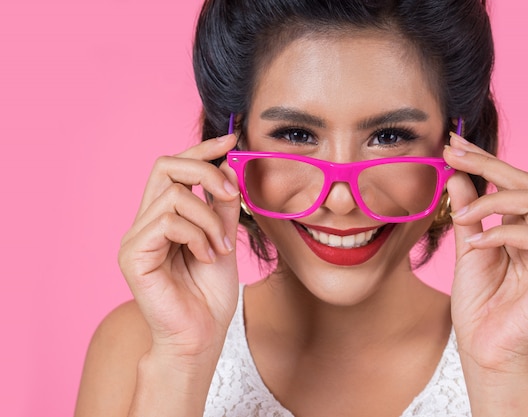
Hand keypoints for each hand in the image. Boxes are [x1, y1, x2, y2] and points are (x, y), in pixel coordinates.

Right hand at [118, 134, 240, 360]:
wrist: (201, 335)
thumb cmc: (210, 292)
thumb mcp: (224, 237)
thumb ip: (223, 205)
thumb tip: (230, 165)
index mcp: (164, 216)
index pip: (175, 167)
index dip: (202, 149)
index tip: (232, 140)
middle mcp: (145, 221)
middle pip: (165, 166)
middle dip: (206, 172)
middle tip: (232, 194)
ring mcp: (136, 237)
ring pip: (175, 196)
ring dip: (210, 219)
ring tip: (221, 248)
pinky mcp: (133, 254)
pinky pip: (168, 221)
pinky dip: (197, 235)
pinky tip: (207, 257)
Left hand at [444, 132, 527, 375]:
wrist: (483, 348)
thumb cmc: (477, 303)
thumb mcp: (467, 249)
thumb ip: (468, 215)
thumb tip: (457, 176)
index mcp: (524, 230)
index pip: (510, 184)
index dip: (483, 160)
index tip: (452, 145)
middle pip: (526, 183)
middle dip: (488, 164)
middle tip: (454, 153)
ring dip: (492, 201)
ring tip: (461, 216)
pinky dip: (500, 232)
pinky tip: (475, 242)